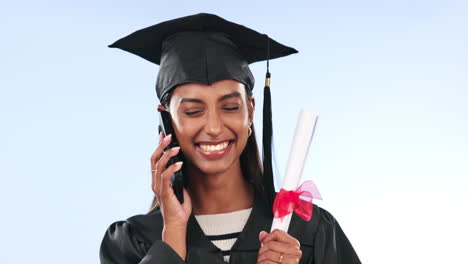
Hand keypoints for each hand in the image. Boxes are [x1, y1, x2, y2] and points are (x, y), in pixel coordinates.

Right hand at [151, 132, 191, 259]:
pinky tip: (179, 164)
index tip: (162, 134)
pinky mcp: (164, 193)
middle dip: (161, 146)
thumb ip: (179, 175)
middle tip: (169, 136)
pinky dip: (172, 169)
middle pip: (154, 159)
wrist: (177, 222)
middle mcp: (155, 182)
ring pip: (159, 166)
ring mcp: (158, 187)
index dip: (158, 146)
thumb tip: (183, 163)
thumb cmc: (179, 206)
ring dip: (168, 155)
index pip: (155, 159)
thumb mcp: (180, 186)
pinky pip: (165, 177)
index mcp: (158, 179)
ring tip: (177, 148)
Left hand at [257, 229, 301, 263]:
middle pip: (271, 244)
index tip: (265, 242)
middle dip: (262, 250)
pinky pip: (267, 263)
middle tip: (263, 254)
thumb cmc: (279, 263)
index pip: (277, 233)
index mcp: (294, 245)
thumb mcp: (277, 250)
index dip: (267, 238)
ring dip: (261, 258)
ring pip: (268, 254)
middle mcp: (295, 253)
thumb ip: (270, 241)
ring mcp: (291, 262)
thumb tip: (262, 235)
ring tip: (264, 261)